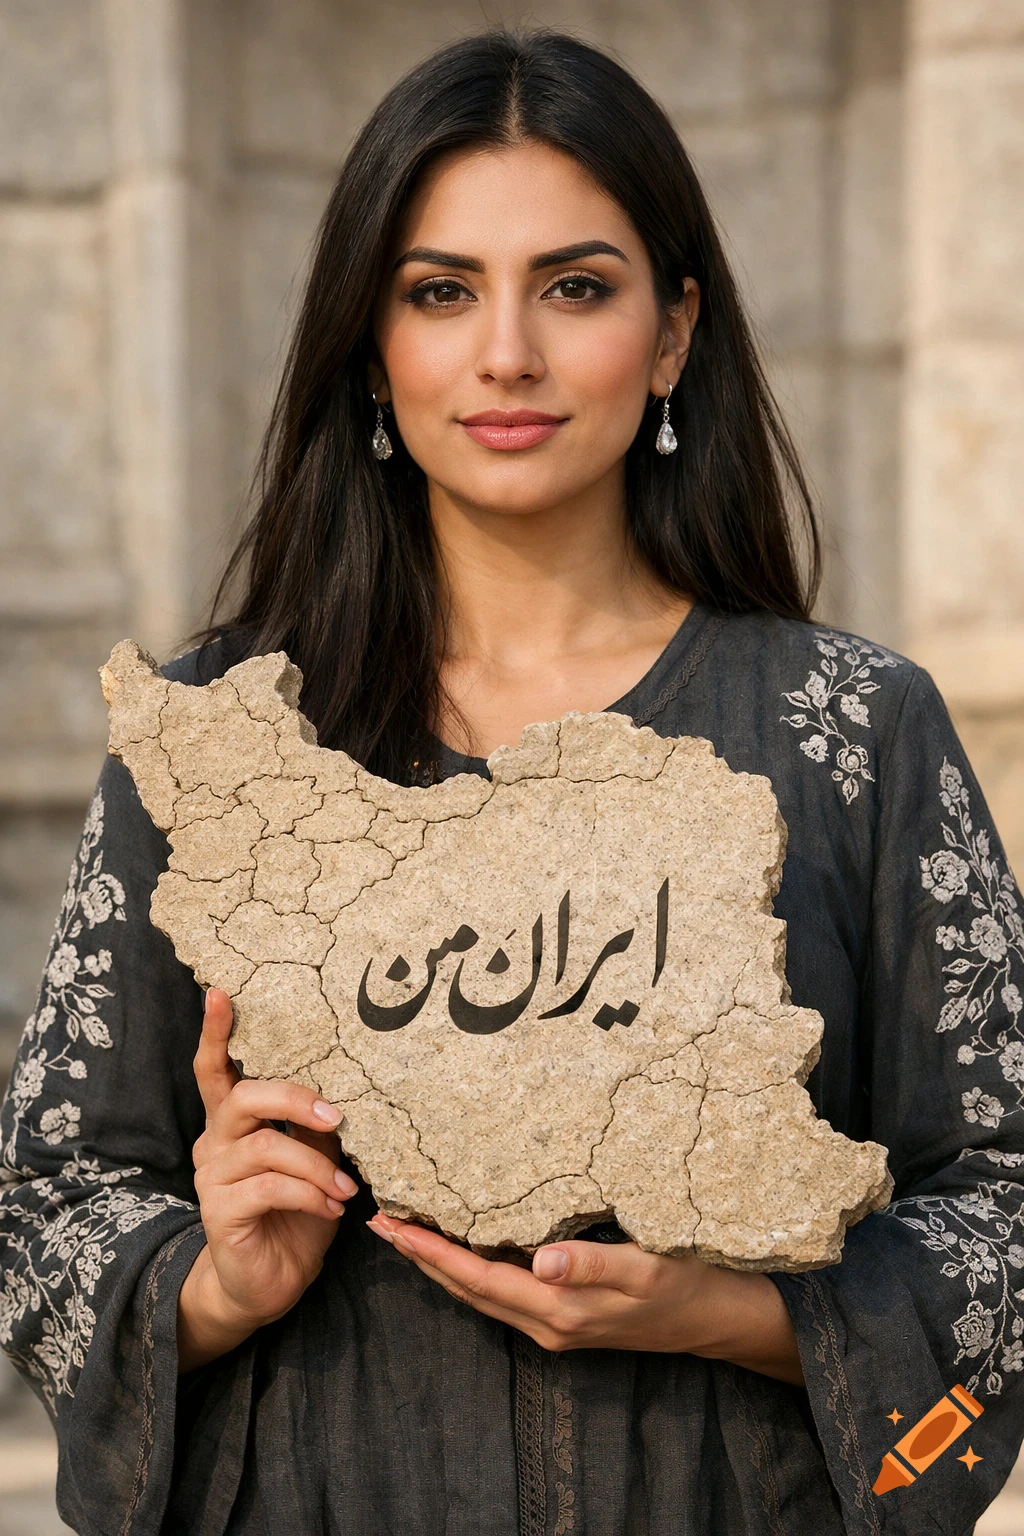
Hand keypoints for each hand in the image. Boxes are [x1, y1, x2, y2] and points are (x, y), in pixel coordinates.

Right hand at [177, 988, 357, 1370]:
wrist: (269, 1284)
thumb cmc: (296, 1214)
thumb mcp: (316, 1162)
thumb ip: (318, 1126)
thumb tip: (350, 1087)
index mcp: (234, 1123)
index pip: (215, 1069)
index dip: (217, 1032)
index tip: (221, 992)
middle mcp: (214, 1142)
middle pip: (242, 1097)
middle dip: (293, 1098)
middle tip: (337, 1115)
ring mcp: (213, 1178)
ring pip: (265, 1146)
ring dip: (315, 1163)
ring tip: (347, 1187)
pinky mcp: (220, 1213)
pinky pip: (269, 1188)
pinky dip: (310, 1193)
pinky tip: (333, 1206)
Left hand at [368, 1214, 802, 1385]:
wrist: (719, 1318)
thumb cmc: (687, 1283)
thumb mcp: (647, 1268)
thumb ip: (592, 1264)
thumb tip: (540, 1259)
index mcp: (560, 1310)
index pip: (479, 1278)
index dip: (433, 1252)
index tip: (396, 1225)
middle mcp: (548, 1323)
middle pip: (468, 1289)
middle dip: (422, 1256)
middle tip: (380, 1221)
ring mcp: (555, 1325)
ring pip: (481, 1292)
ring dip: (441, 1263)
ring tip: (407, 1230)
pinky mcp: (566, 1317)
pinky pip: (504, 1292)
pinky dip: (473, 1268)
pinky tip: (464, 1245)